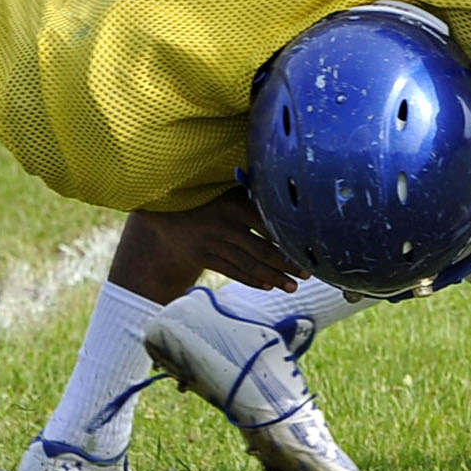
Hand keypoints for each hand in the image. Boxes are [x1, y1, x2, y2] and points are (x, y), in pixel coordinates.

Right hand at [165, 188, 306, 290]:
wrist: (161, 204)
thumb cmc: (203, 188)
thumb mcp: (226, 184)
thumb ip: (252, 191)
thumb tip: (287, 194)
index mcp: (233, 204)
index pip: (268, 226)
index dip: (289, 240)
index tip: (309, 248)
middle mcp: (224, 227)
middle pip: (262, 251)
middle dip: (287, 264)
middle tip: (308, 274)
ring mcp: (211, 244)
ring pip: (248, 265)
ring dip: (273, 277)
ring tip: (293, 286)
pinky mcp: (202, 257)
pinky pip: (232, 271)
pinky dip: (251, 279)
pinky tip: (268, 285)